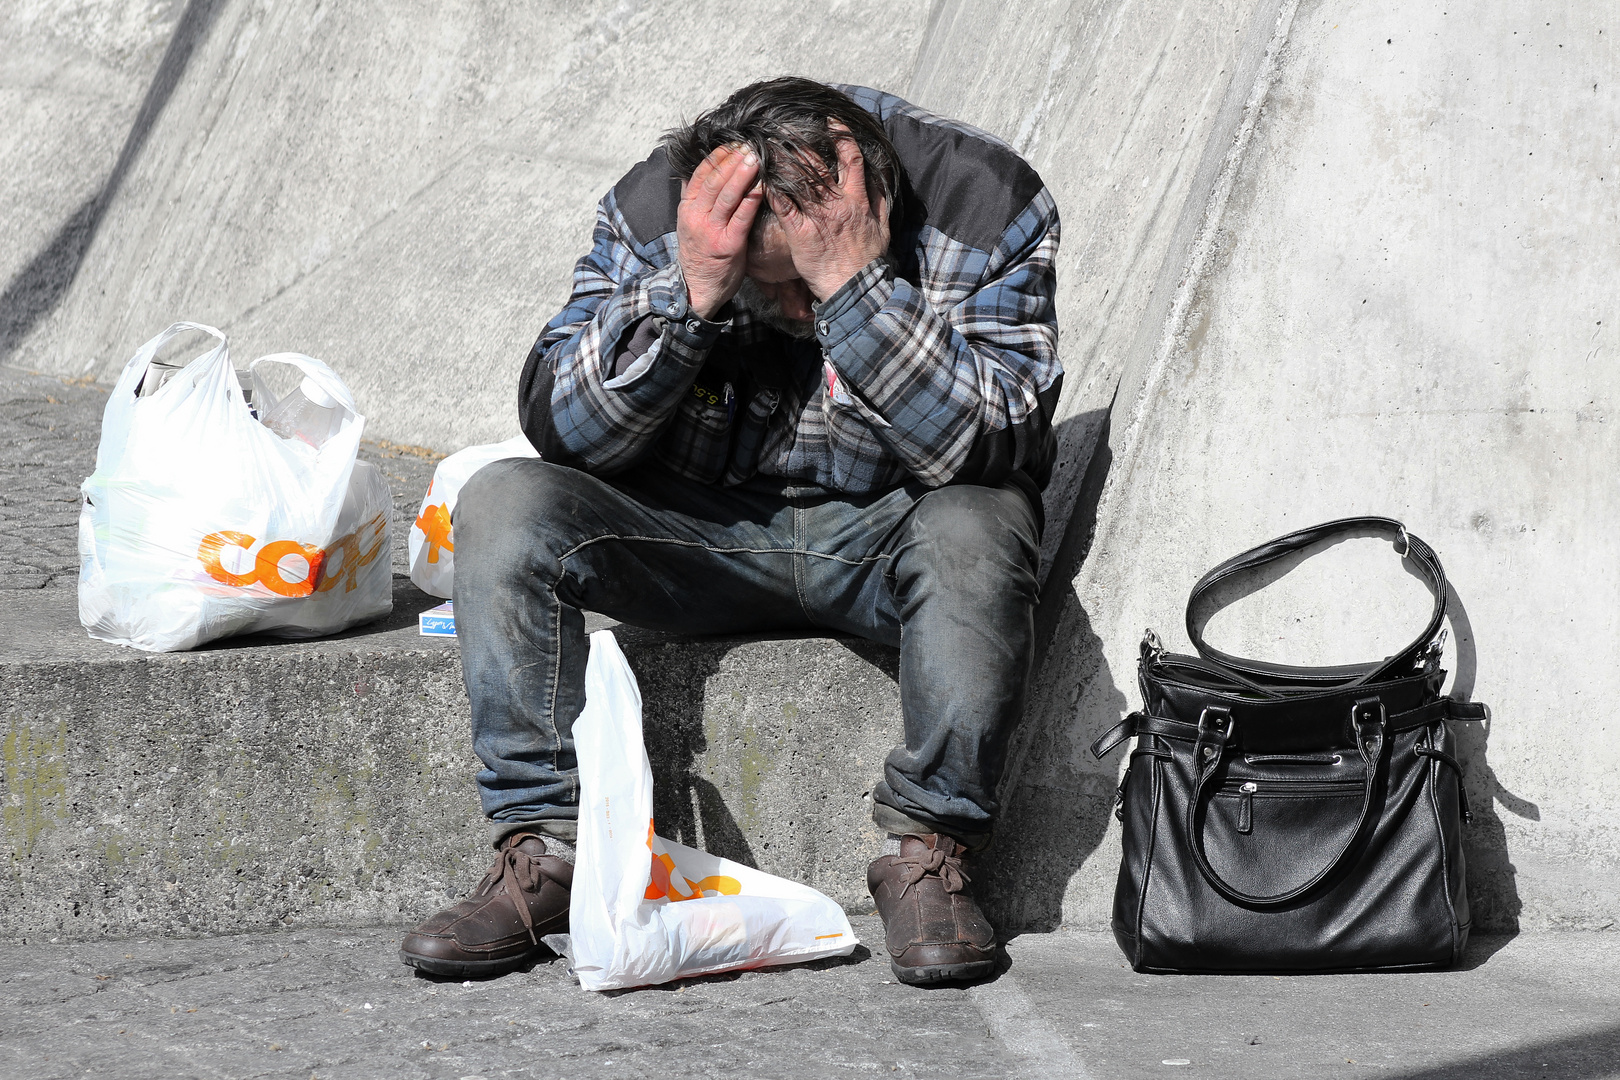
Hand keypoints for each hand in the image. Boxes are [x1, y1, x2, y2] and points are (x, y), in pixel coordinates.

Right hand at [677, 144, 763, 318]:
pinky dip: (752, 199)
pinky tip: (763, 186)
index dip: (717, 156)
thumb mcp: (689, 223)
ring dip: (742, 173)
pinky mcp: (729, 244)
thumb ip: (694, 199)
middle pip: (714, 180)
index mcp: (687, 208)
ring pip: (727, 195)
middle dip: (731, 159)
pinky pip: (742, 216)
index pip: (700, 174)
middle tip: (748, 144)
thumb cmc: (700, 254)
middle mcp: (697, 216)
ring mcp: (712, 230)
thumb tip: (694, 173)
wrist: (698, 288)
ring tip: (755, 157)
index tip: (732, 143)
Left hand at [768, 129, 889, 301]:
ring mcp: (816, 217)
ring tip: (769, 145)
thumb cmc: (868, 261)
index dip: (842, 137)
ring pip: (798, 181)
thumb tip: (880, 180)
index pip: (851, 159)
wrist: (854, 287)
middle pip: (817, 165)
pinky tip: (761, 177)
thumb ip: (880, 202)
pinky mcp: (799, 232)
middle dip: (802, 143)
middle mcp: (836, 203)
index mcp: (857, 199)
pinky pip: (782, 206)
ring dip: (782, 162)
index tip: (831, 122)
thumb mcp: (883, 229)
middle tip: (787, 128)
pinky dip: (771, 190)